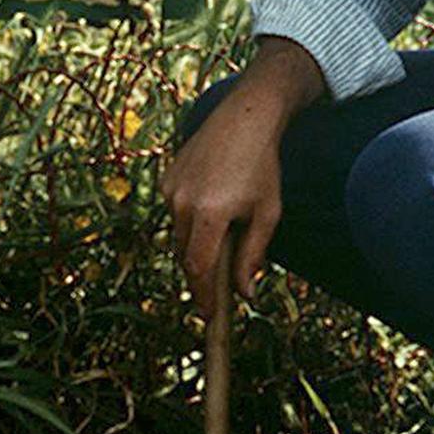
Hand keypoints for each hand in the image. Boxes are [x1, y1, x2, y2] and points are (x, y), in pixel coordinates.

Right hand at [159, 39, 323, 309]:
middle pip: (186, 256)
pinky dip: (191, 222)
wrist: (245, 117)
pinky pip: (175, 213)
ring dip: (197, 246)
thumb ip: (253, 255)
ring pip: (179, 235)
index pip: (198, 268)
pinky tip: (213, 210)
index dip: (203, 296)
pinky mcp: (166, 178)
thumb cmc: (263, 166)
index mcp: (209, 213)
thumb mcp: (267, 213)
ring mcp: (170, 188)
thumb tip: (245, 294)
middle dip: (201, 277)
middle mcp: (182, 202)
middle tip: (217, 294)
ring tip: (222, 240)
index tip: (209, 316)